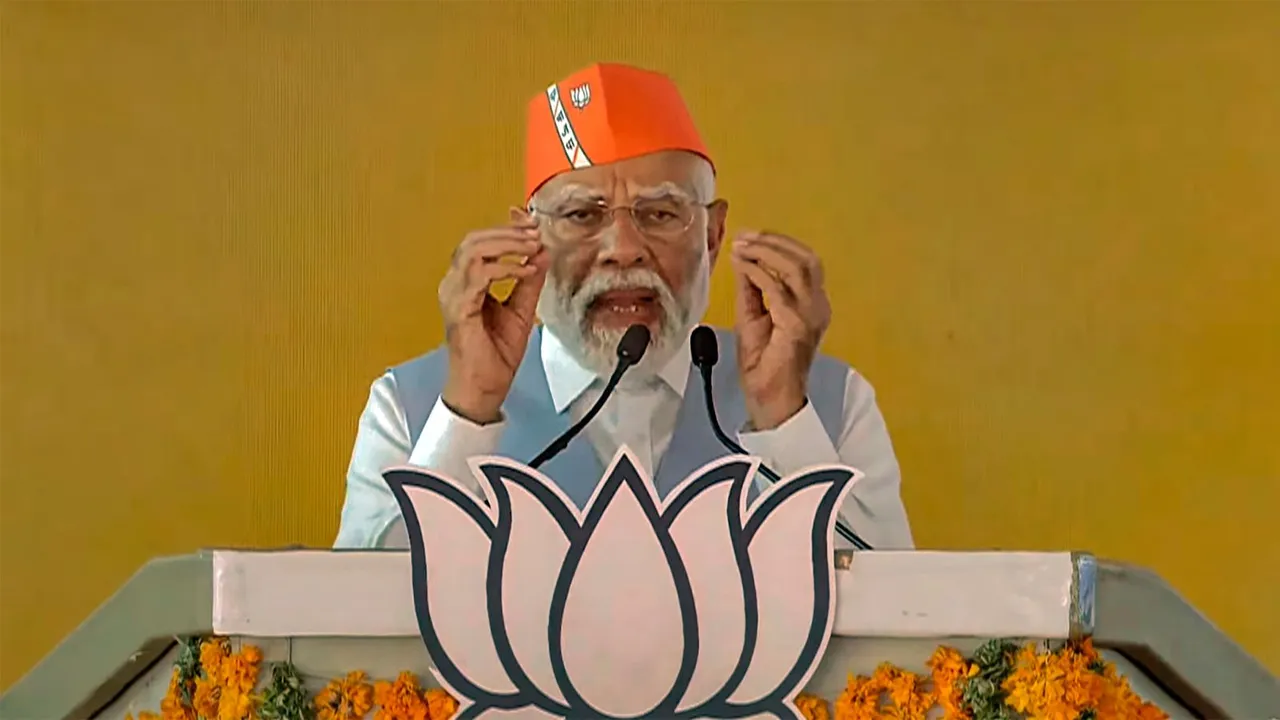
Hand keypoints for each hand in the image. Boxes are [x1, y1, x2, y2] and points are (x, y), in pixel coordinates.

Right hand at [438, 209, 549, 423]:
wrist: (484, 388)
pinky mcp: (459, 309)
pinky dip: (506, 269)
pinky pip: (480, 275)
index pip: (479, 242)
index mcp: (464, 283)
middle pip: (473, 240)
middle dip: (508, 232)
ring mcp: (452, 296)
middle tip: (536, 233)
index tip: (531, 221)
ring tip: (532, 246)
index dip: (505, 228)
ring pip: (473, 250)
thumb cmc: (495, 355)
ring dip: (507, 244)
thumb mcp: (521, 310)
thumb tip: (542, 253)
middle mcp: (453, 285)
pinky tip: (525, 271)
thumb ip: (529, 281)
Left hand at [730, 230, 830, 430]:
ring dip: (766, 253)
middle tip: (745, 236)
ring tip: (743, 247)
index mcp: (813, 303)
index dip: (779, 243)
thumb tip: (742, 257)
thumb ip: (751, 288)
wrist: (770, 398)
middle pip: (806, 259)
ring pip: (797, 269)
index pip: (805, 261)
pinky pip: (779, 291)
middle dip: (773, 242)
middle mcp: (819, 307)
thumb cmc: (765, 363)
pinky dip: (759, 274)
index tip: (750, 235)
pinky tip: (744, 267)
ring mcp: (811, 317)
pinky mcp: (798, 327)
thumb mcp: (753, 316)